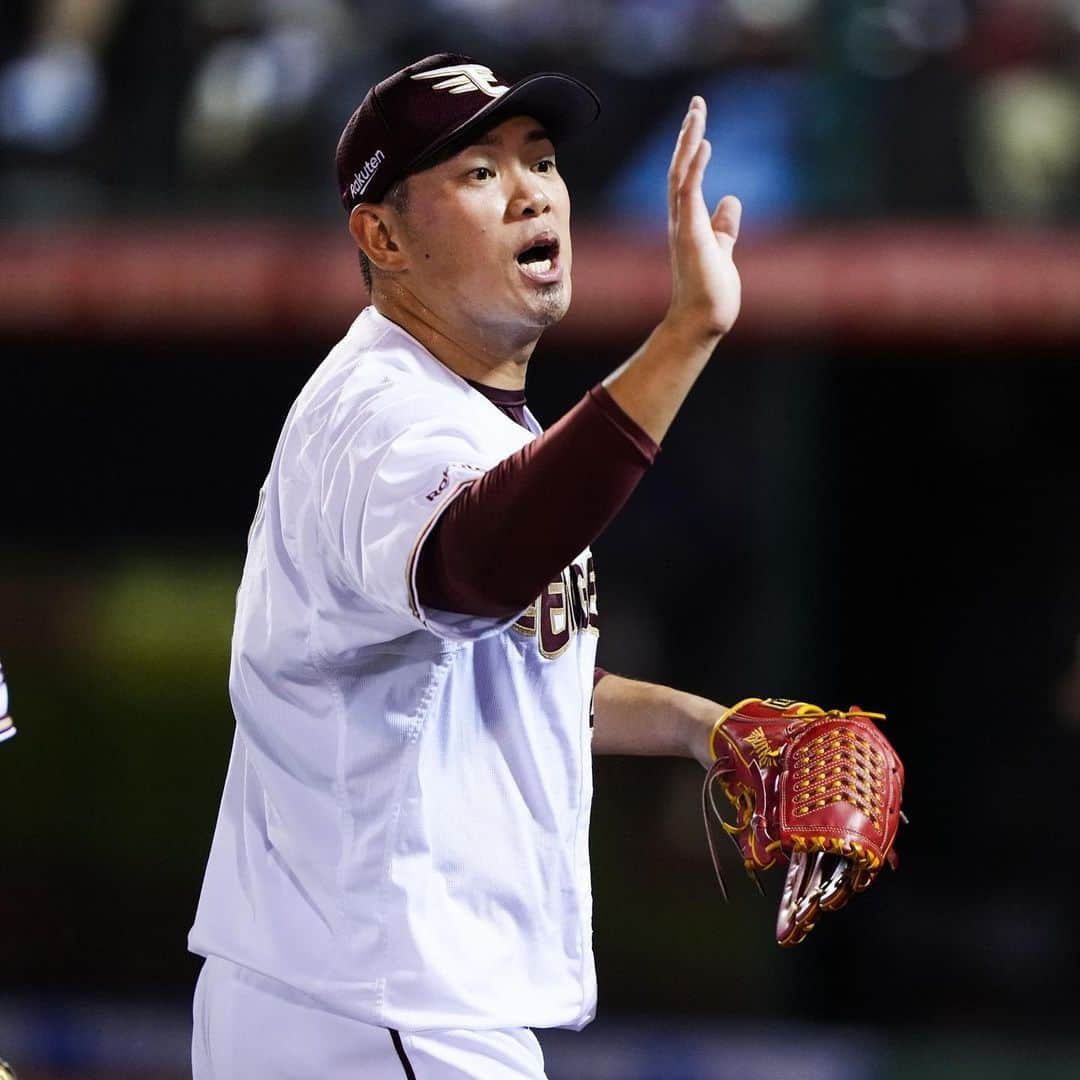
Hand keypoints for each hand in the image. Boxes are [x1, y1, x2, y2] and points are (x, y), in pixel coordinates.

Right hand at [665, 97, 741, 344]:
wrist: (703, 320)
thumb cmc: (711, 292)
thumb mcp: (722, 248)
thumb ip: (724, 225)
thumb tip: (730, 200)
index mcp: (688, 221)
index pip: (686, 176)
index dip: (692, 146)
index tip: (698, 119)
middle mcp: (680, 219)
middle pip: (680, 168)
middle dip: (688, 134)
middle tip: (697, 103)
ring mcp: (683, 226)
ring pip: (680, 175)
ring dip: (689, 143)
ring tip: (697, 113)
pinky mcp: (690, 234)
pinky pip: (689, 194)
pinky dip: (694, 167)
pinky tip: (702, 145)